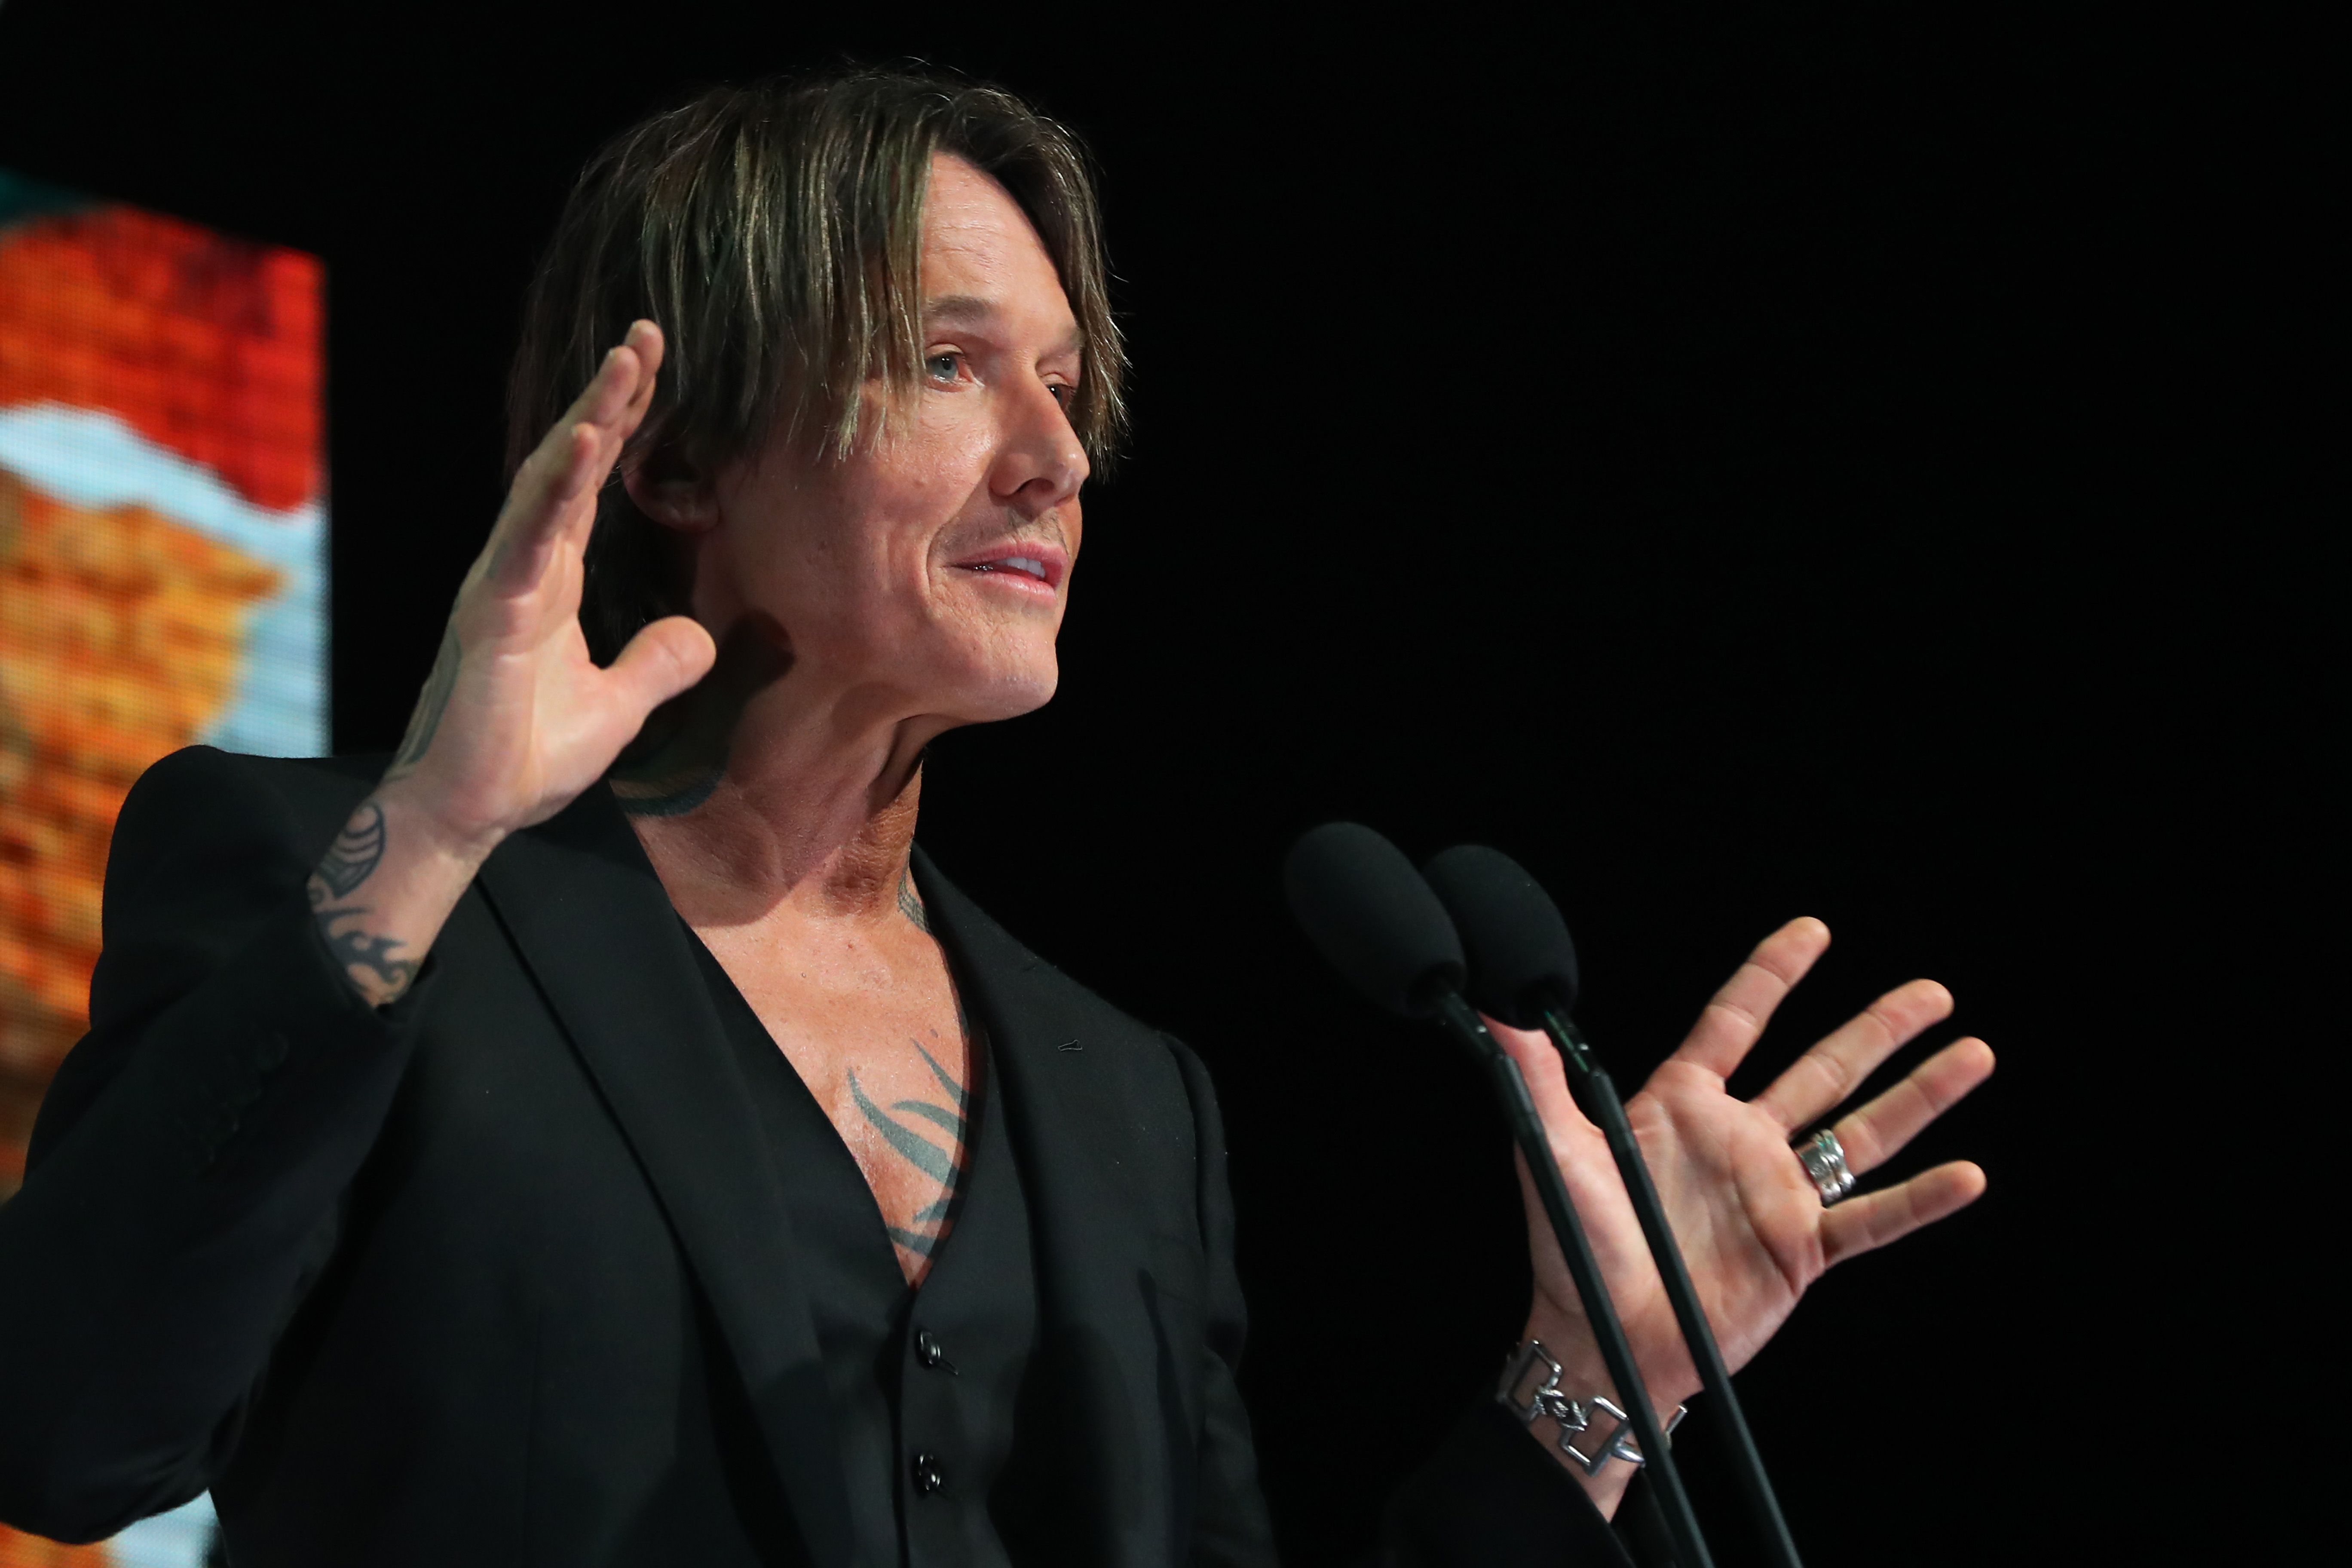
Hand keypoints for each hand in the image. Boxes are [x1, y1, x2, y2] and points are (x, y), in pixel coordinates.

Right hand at [308, 323, 715, 1004]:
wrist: (470, 813)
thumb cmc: (525, 757)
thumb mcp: (619, 709)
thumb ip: (655, 666)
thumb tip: (702, 638)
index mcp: (551, 578)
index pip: (592, 484)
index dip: (623, 426)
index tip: (653, 369)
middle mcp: (525, 566)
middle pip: (571, 463)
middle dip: (608, 397)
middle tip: (647, 333)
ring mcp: (503, 583)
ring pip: (548, 483)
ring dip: (586, 422)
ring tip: (625, 367)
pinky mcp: (491, 614)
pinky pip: (527, 539)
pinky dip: (554, 490)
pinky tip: (582, 446)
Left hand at [1501, 918, 1991, 1496]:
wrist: (1602, 1336)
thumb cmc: (1573, 1246)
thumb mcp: (1552, 1148)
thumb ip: (1536, 1074)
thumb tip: (1498, 1007)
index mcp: (1683, 1105)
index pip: (1737, 1021)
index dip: (1774, 974)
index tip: (1814, 930)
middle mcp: (1740, 1140)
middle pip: (1824, 1067)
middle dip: (1878, 1028)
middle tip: (1932, 992)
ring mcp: (1776, 1193)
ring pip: (1864, 1132)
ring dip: (1920, 1095)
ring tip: (1974, 1053)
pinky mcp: (1800, 1251)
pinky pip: (1871, 1219)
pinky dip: (1920, 1199)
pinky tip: (1968, 1175)